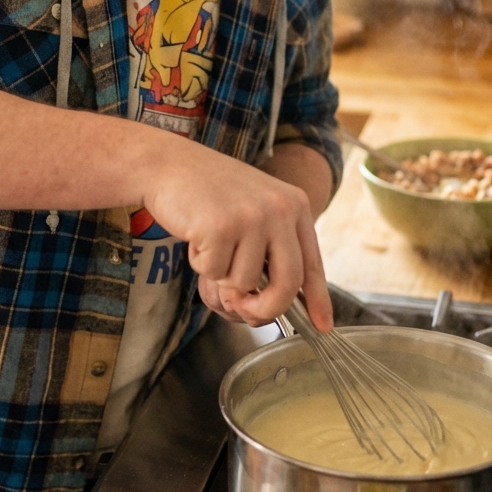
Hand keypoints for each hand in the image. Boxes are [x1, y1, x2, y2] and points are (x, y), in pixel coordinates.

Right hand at [142, 135, 332, 331]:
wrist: (169, 164)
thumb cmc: (209, 192)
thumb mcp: (254, 210)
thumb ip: (269, 250)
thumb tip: (267, 306)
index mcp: (295, 204)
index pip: (311, 263)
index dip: (318, 300)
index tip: (323, 327)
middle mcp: (280, 209)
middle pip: (287, 284)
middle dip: (266, 309)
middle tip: (245, 311)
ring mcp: (251, 218)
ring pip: (243, 283)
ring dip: (220, 275)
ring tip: (210, 242)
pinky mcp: (220, 227)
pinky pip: (213, 273)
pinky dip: (200, 264)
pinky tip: (196, 235)